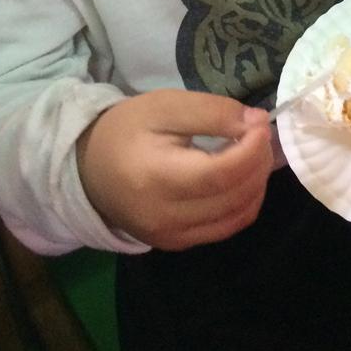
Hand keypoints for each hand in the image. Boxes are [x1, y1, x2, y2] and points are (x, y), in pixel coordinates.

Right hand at [76, 89, 273, 249]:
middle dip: (259, 163)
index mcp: (156, 178)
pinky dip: (243, 203)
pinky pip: (224, 228)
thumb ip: (211, 112)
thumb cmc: (126, 129)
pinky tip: (241, 178)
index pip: (220, 174)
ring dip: (256, 184)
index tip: (261, 123)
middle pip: (233, 197)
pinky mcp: (176, 244)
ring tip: (254, 153)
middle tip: (261, 134)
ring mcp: (171, 237)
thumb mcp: (164, 106)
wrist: (89, 168)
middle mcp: (165, 218)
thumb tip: (256, 122)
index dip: (251, 150)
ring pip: (236, 217)